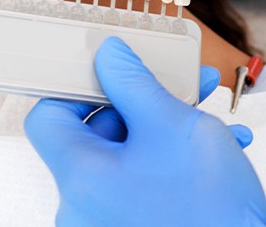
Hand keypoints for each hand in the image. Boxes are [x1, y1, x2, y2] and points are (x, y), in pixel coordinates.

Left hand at [25, 36, 265, 226]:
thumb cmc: (211, 214)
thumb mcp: (174, 126)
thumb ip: (133, 82)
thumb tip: (109, 54)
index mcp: (81, 177)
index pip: (48, 116)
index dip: (77, 87)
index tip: (110, 74)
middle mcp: (83, 208)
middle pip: (95, 134)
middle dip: (140, 103)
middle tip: (179, 87)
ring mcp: (107, 225)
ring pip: (127, 156)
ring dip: (166, 129)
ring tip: (210, 117)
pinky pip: (141, 184)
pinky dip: (171, 161)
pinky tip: (217, 150)